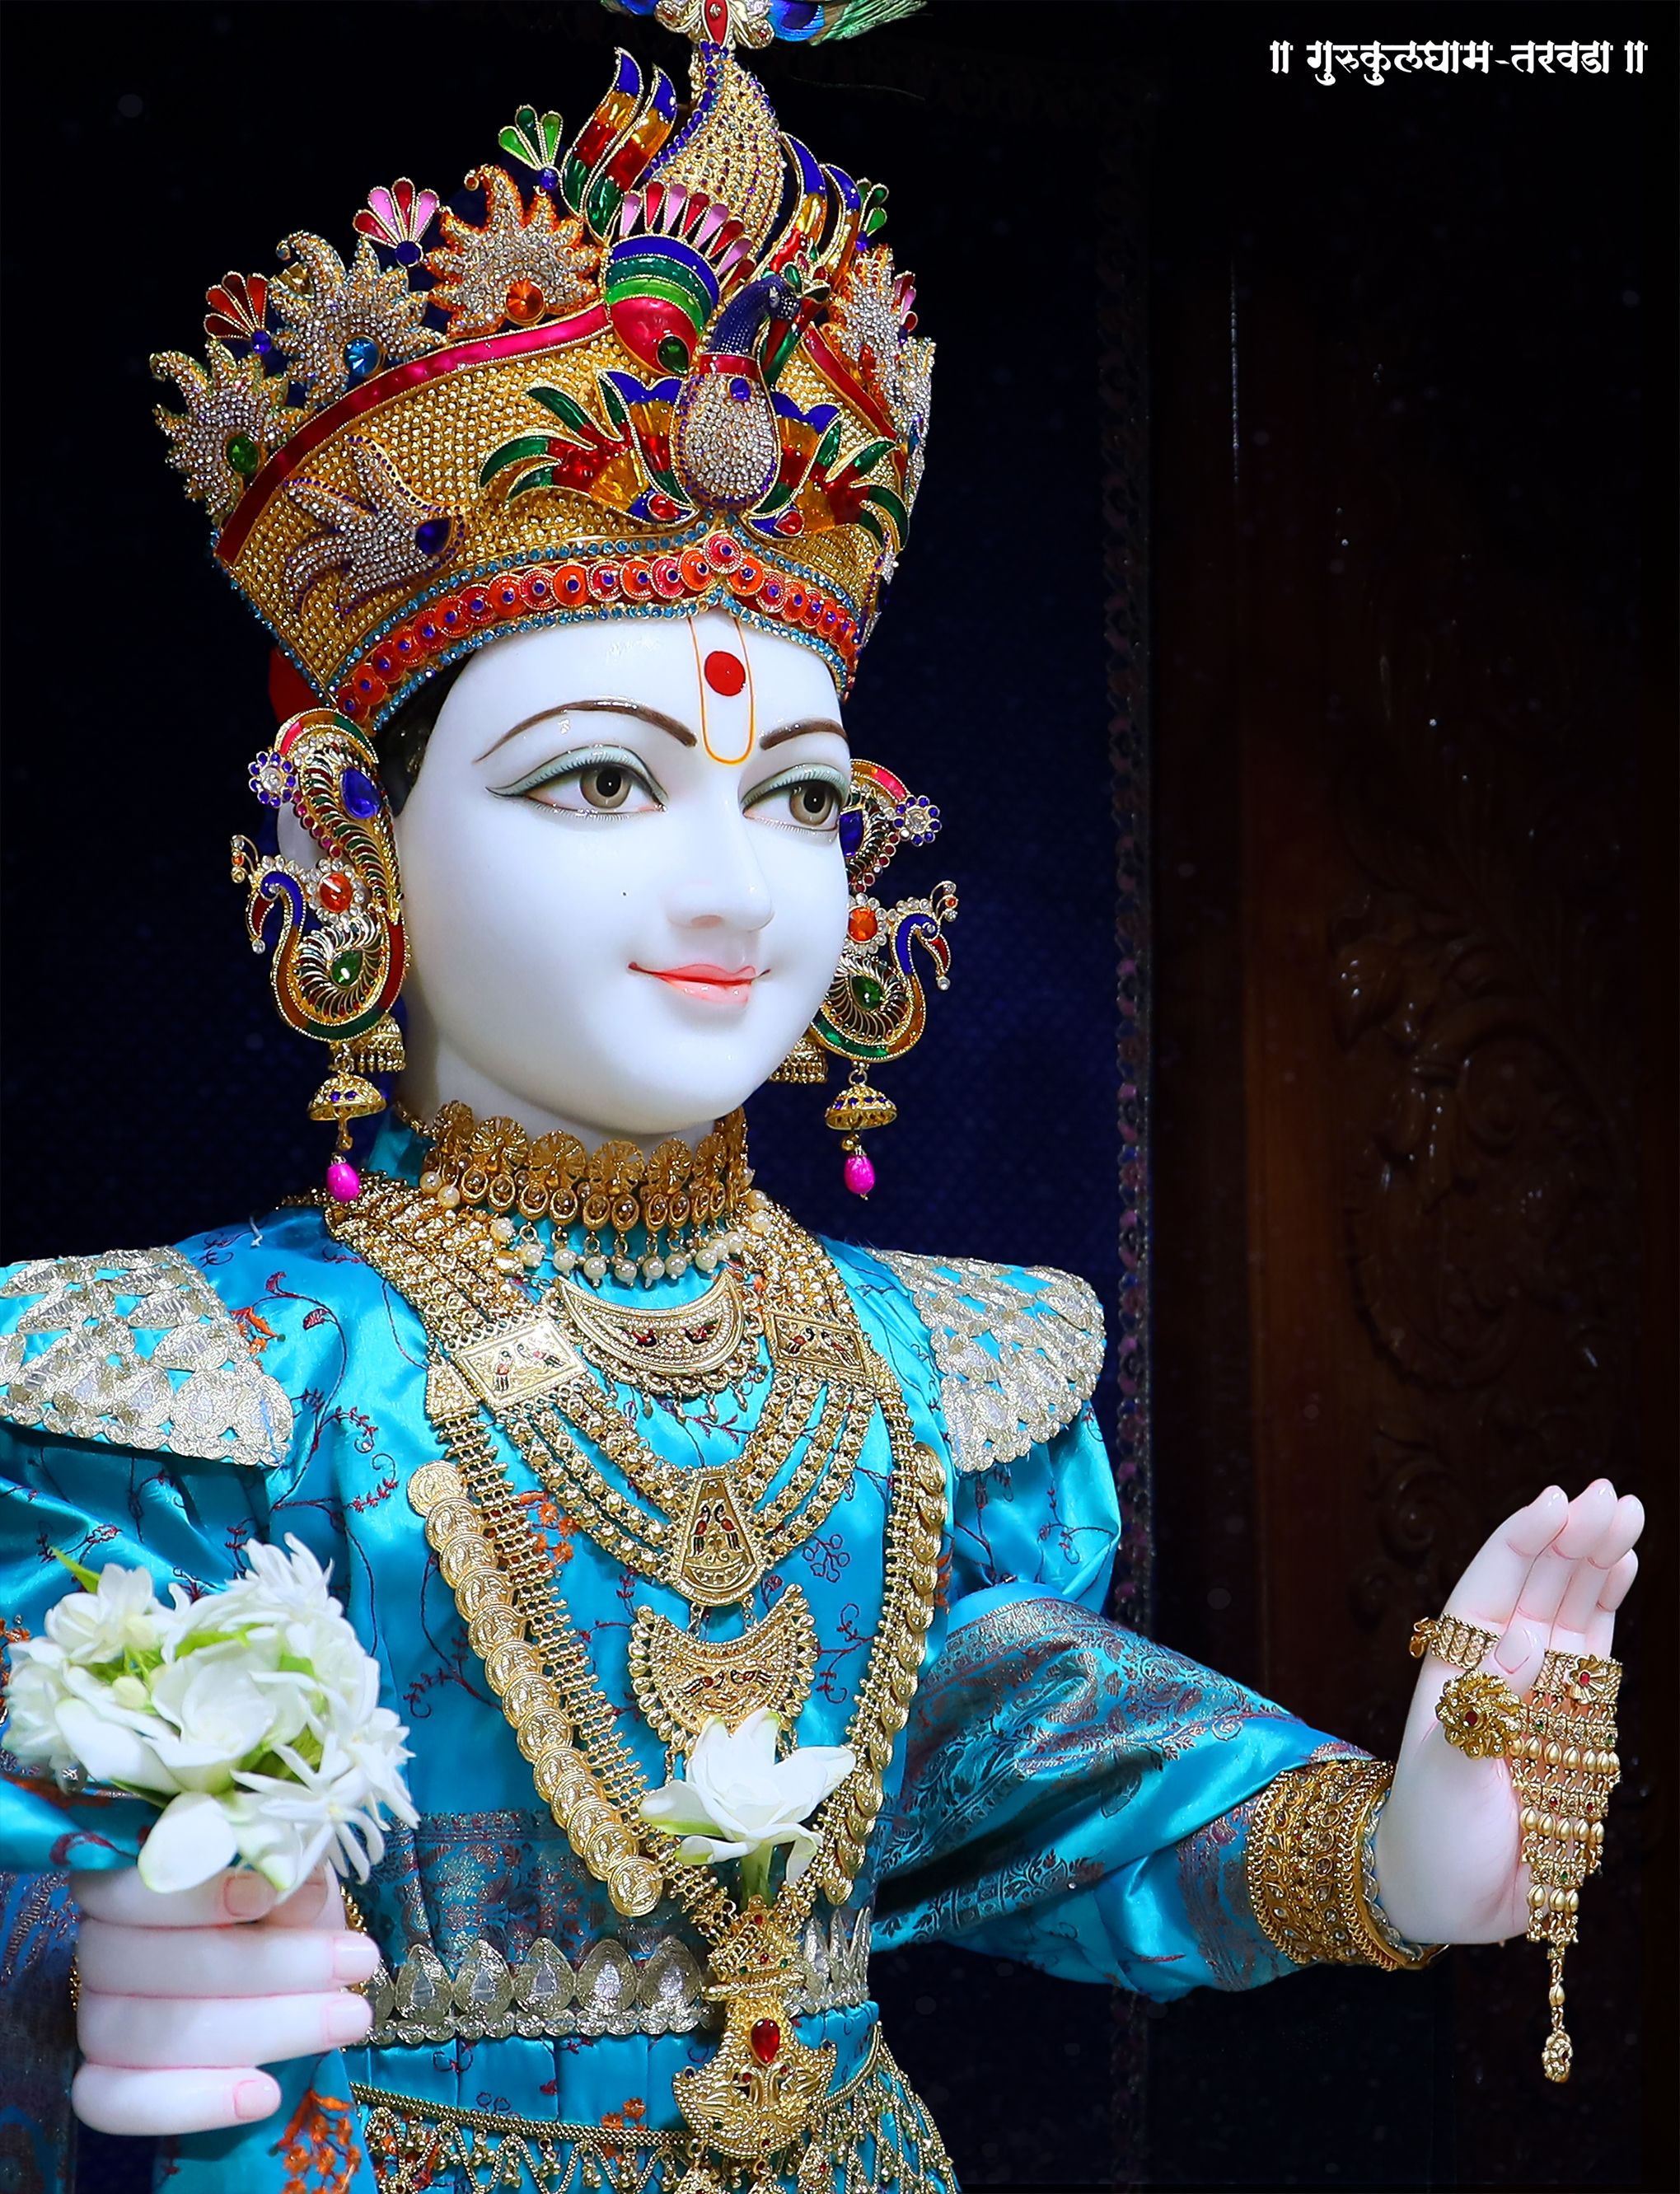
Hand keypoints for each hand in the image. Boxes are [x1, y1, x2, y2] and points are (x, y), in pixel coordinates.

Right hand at [69, 1865, 377, 2136]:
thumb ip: (285, 1872)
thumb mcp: (294, 1875)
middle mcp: (102, 1944)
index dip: (192, 1895)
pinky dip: (191, 2104)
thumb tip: (289, 1885)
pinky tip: (265, 2095)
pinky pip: (117, 2104)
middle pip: (157, 1965)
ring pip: (154, 2035)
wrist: (290, 1970)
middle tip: (357, 1961)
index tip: (266, 1895)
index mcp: (132, 1876)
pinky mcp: (103, 2082)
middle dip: (266, 1966)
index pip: (132, 1886)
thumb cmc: (286, 1907)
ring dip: (261, 2030)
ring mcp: (98, 2016)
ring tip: (348, 2019)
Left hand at [1373, 1479, 1642, 1947]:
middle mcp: (1499, 1665)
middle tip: (1610, 1494)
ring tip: (1624, 1511)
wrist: (1446, 1894)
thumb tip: (1529, 1640)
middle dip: (1572, 1535)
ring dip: (1596, 1559)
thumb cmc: (1432, 1832)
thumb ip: (1485, 1709)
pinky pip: (1594, 1651)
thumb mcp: (1448, 1773)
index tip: (1556, 1499)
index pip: (1492, 1583)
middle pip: (1539, 1583)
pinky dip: (1608, 1606)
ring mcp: (1538, 1688)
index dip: (1524, 1538)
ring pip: (1572, 1606)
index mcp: (1458, 1665)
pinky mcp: (1571, 1720)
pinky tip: (1622, 1567)